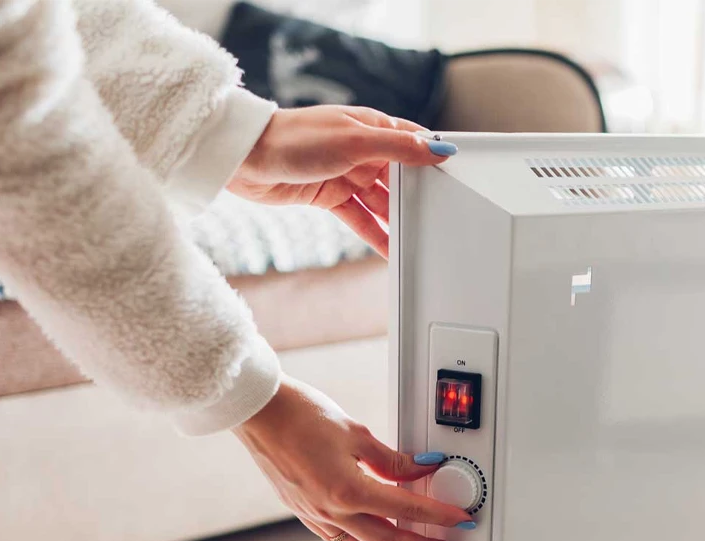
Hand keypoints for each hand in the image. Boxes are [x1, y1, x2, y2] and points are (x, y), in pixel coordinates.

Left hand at [227, 106, 457, 257]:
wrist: (245, 158)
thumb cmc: (294, 138)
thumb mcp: (354, 140)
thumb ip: (398, 147)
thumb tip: (438, 149)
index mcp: (372, 126)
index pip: (414, 142)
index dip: (434, 159)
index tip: (458, 178)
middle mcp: (363, 149)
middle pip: (400, 177)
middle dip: (418, 197)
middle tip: (439, 219)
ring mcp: (347, 174)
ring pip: (381, 201)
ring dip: (397, 220)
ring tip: (418, 241)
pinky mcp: (329, 196)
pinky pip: (359, 218)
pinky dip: (374, 233)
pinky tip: (389, 250)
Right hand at [233, 377, 473, 540]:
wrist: (259, 413)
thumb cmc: (299, 415)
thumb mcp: (357, 433)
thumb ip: (393, 459)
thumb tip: (422, 467)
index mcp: (347, 491)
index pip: (406, 509)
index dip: (438, 515)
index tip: (459, 519)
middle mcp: (330, 511)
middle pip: (388, 540)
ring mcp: (314, 516)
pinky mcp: (304, 512)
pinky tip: (376, 540)